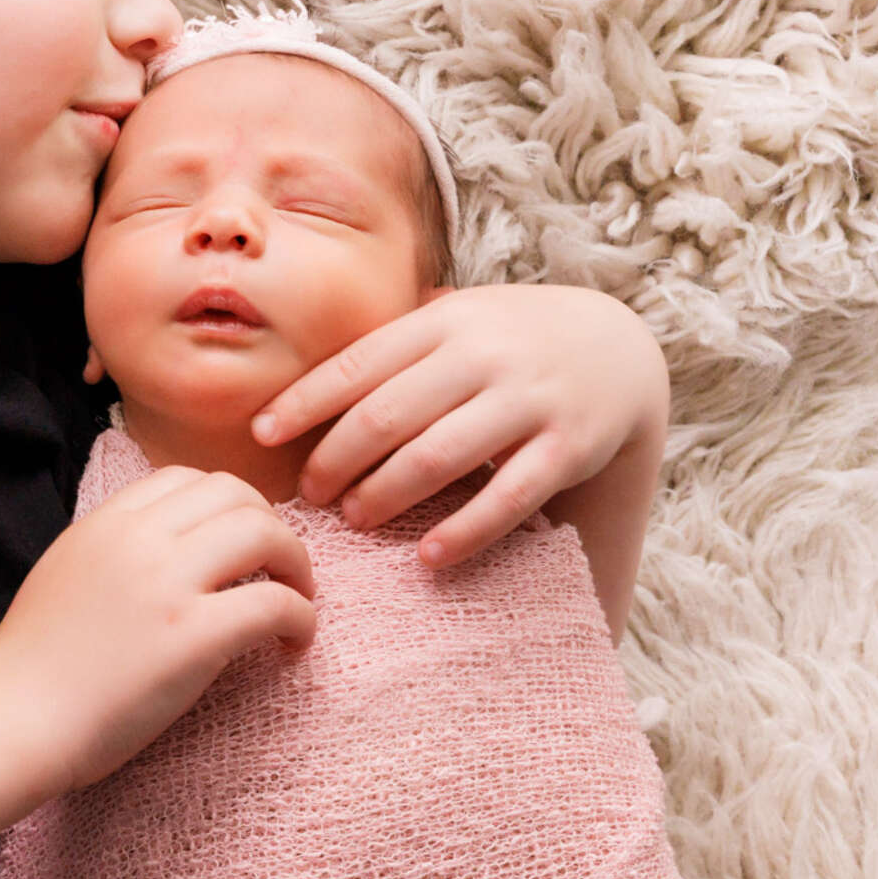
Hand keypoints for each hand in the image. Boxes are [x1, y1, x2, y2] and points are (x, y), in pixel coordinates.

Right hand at [0, 466, 314, 791]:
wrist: (15, 717)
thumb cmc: (35, 662)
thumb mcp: (66, 569)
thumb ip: (113, 546)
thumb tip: (167, 548)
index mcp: (107, 521)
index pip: (185, 477)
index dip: (224, 504)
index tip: (237, 543)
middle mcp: (140, 538)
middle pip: (235, 493)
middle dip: (270, 526)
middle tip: (279, 569)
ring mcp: (169, 583)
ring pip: (265, 532)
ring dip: (296, 564)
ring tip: (297, 600)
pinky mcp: (194, 636)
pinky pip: (276, 603)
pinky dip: (301, 618)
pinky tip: (293, 644)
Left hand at [251, 285, 669, 569]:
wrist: (618, 345)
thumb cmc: (508, 340)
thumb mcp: (455, 321)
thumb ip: (393, 347)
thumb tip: (297, 391)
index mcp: (443, 321)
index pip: (357, 363)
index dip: (303, 402)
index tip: (259, 436)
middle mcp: (482, 354)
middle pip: (388, 414)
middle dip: (336, 459)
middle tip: (310, 495)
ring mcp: (528, 399)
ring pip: (440, 456)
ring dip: (386, 494)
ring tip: (355, 519)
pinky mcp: (569, 447)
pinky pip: (509, 497)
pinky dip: (464, 531)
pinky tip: (427, 557)